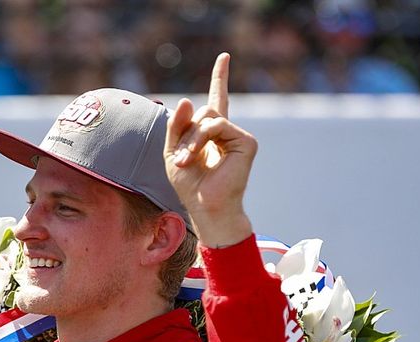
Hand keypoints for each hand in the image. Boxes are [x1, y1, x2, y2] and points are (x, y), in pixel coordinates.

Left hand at [164, 53, 256, 247]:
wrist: (204, 206)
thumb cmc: (189, 185)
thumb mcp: (173, 151)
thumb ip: (176, 126)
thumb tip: (189, 99)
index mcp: (212, 133)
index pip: (217, 99)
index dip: (220, 78)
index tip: (224, 57)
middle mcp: (227, 132)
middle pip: (203, 110)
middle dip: (186, 132)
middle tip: (181, 158)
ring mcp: (238, 136)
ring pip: (208, 117)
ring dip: (191, 138)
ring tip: (186, 160)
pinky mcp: (247, 142)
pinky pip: (218, 125)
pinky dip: (202, 139)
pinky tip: (198, 158)